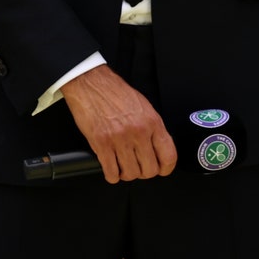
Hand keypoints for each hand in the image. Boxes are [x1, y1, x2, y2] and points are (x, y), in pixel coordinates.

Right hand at [60, 64, 175, 182]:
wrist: (90, 83)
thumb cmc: (114, 92)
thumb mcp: (143, 106)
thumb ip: (152, 127)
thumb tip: (157, 148)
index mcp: (152, 122)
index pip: (168, 156)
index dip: (165, 168)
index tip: (161, 170)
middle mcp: (138, 132)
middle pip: (149, 169)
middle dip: (143, 172)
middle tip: (137, 167)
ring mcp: (119, 139)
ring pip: (130, 173)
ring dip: (126, 174)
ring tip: (122, 167)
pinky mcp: (101, 143)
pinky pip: (111, 171)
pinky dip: (112, 175)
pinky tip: (111, 169)